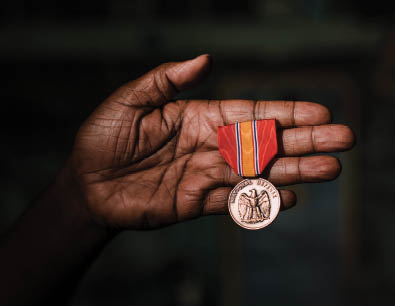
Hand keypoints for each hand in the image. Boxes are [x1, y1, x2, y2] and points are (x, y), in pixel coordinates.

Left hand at [66, 55, 353, 229]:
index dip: (286, 112)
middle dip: (303, 141)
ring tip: (329, 170)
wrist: (86, 183)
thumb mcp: (131, 100)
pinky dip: (259, 201)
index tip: (319, 112)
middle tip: (342, 140)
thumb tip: (206, 58)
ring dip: (293, 171)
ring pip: (257, 173)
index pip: (250, 114)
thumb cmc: (103, 138)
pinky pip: (233, 201)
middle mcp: (209, 145)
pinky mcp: (195, 202)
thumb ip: (167, 80)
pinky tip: (288, 198)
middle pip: (264, 143)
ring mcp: (205, 175)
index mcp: (199, 117)